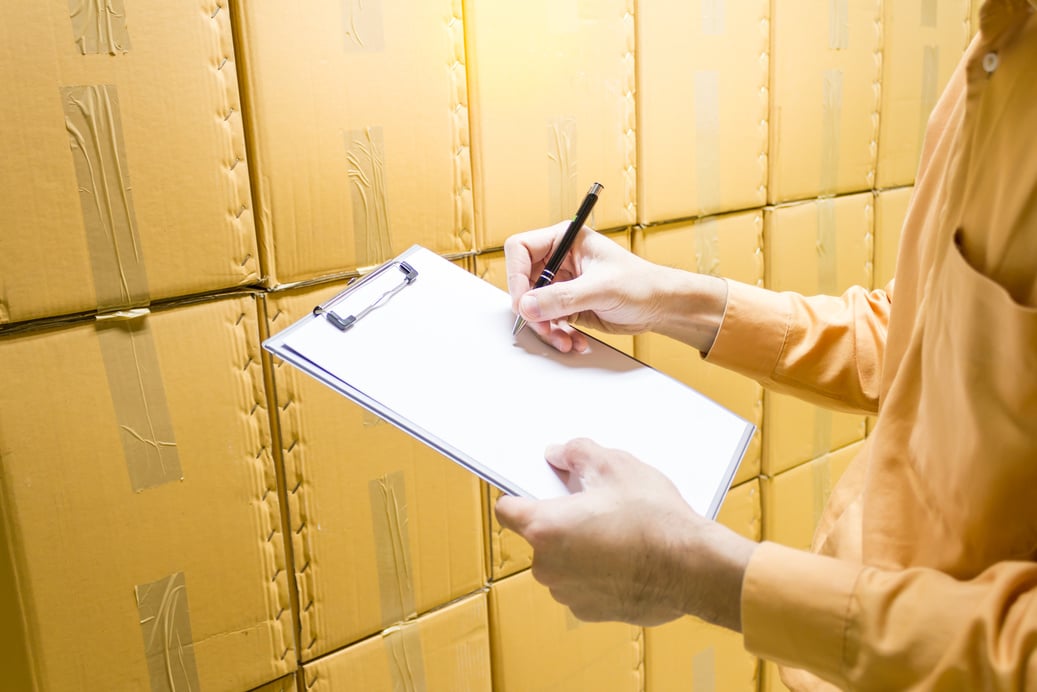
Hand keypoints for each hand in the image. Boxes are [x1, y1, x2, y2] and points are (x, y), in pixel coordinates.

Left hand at [494, 439, 756, 629]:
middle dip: (559, 520)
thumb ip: (577, 454)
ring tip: (616, 532)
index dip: (519, 496)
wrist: (693, 568)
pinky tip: (625, 558)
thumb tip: (558, 455)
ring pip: (561, 562)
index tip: (536, 490)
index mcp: (544, 527)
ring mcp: (568, 592)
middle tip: (593, 505)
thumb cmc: (654, 517)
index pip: (506, 510)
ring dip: (577, 549)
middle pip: (538, 535)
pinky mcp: (590, 612)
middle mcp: (547, 565)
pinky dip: (596, 573)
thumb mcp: (616, 465)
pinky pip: (582, 585)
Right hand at [504, 224, 728, 353]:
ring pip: (534, 307)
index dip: (516, 274)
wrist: (661, 307)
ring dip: (546, 328)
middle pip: (523, 282)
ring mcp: (562, 284)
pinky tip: (574, 341)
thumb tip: (527, 305)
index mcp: (565, 239)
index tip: (523, 299)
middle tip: (545, 326)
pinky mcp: (567, 306)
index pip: (521, 249)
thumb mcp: (601, 288)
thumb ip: (562, 297)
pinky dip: (557, 335)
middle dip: (533, 310)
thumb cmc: (641, 284)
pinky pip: (548, 322)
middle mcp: (559, 260)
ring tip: (564, 340)